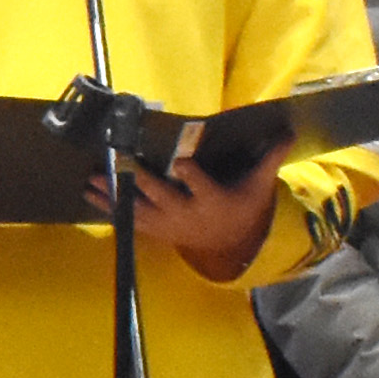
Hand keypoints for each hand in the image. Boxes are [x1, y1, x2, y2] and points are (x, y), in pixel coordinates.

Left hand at [104, 150, 283, 279]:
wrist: (230, 245)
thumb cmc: (243, 207)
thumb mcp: (259, 186)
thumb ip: (269, 158)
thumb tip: (289, 132)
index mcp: (212, 201)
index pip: (201, 186)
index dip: (190, 174)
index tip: (179, 161)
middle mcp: (187, 214)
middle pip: (161, 196)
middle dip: (139, 180)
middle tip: (119, 162)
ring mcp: (168, 224)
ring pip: (137, 208)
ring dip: (113, 195)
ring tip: (90, 180)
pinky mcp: (156, 230)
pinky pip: (128, 219)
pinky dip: (109, 208)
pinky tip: (89, 195)